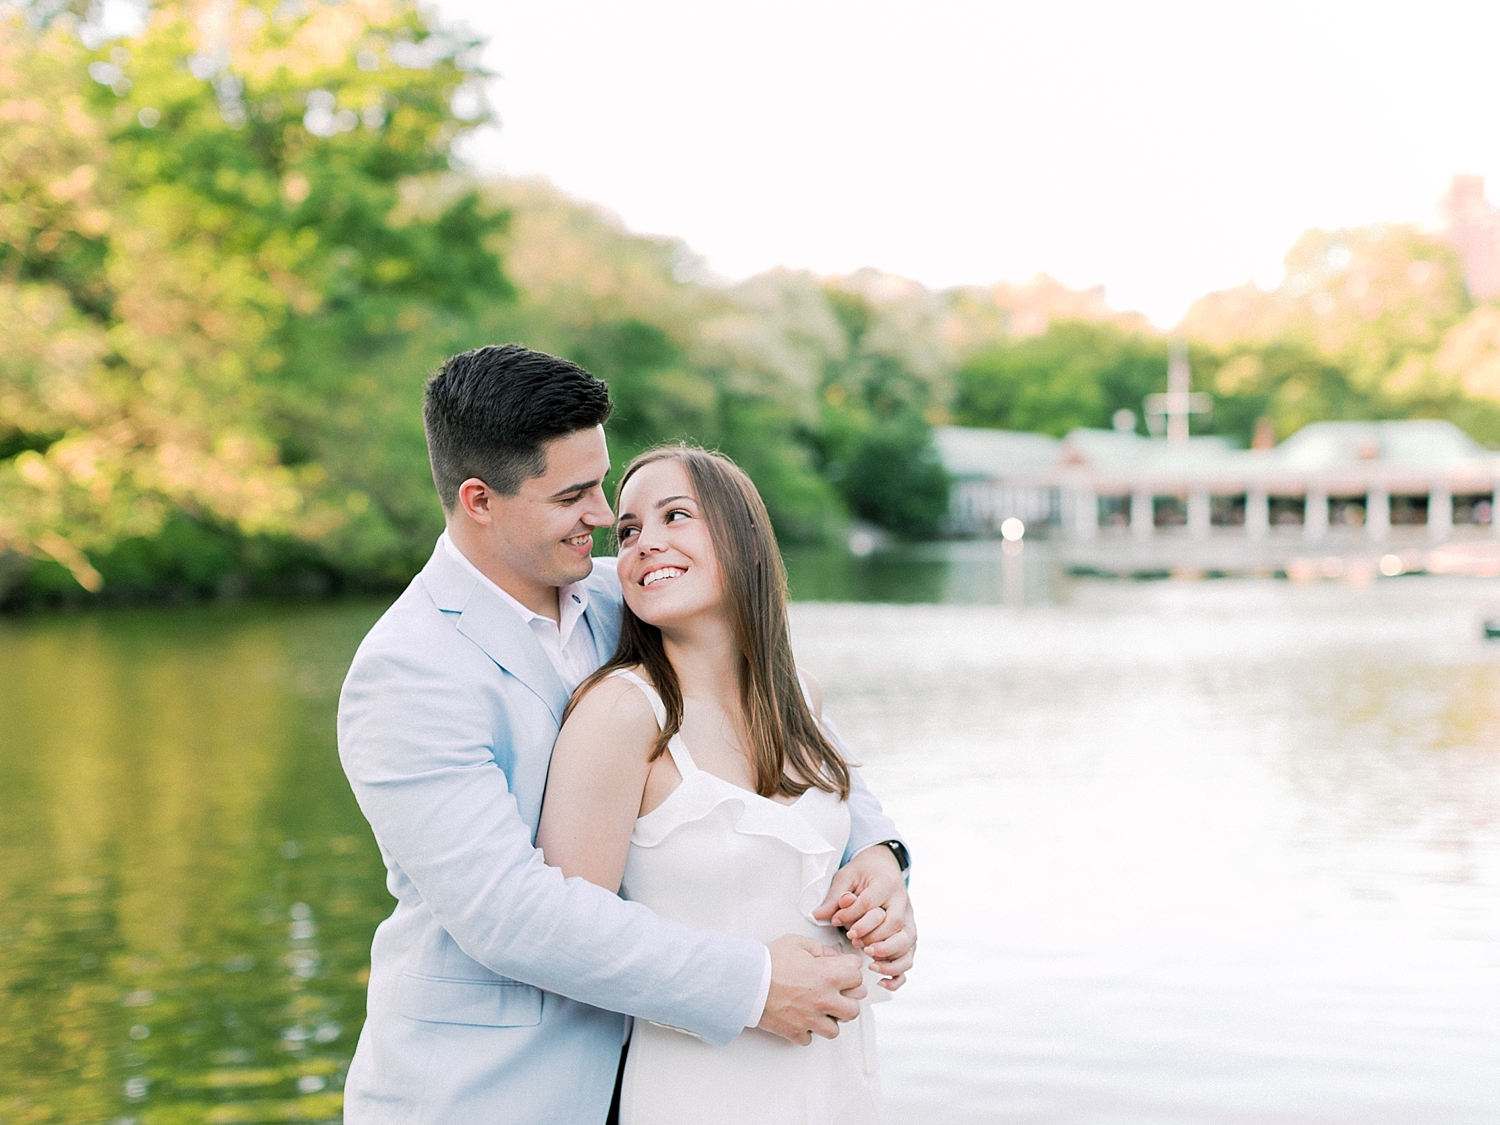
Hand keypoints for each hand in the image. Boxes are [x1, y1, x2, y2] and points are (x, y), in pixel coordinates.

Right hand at [757, 935, 865, 1044]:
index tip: (845, 974)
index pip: (858, 979)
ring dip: (828, 1021)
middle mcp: (824, 1000)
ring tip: (818, 1011)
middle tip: (837, 996)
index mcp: (828, 977)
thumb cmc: (768, 962)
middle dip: (846, 1001)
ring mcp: (811, 1019)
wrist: (746, 981)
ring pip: (834, 1030)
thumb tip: (830, 956)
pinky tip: (800, 1020)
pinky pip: (809, 1039)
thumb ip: (819, 948)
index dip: (851, 974)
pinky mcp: (795, 1032)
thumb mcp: (796, 943)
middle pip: (853, 1010)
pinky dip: (805, 1031)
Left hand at [813, 844, 916, 989]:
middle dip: (872, 937)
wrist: (884, 865)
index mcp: (887, 884)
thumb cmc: (865, 872)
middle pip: (894, 924)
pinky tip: (883, 980)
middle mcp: (902, 903)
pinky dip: (898, 972)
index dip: (852, 915)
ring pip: (907, 942)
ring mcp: (909, 920)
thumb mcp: (847, 876)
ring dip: (887, 955)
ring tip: (870, 959)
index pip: (871, 904)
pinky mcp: (908, 934)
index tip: (837, 921)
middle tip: (853, 940)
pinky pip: (909, 957)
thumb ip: (835, 896)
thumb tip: (819, 915)